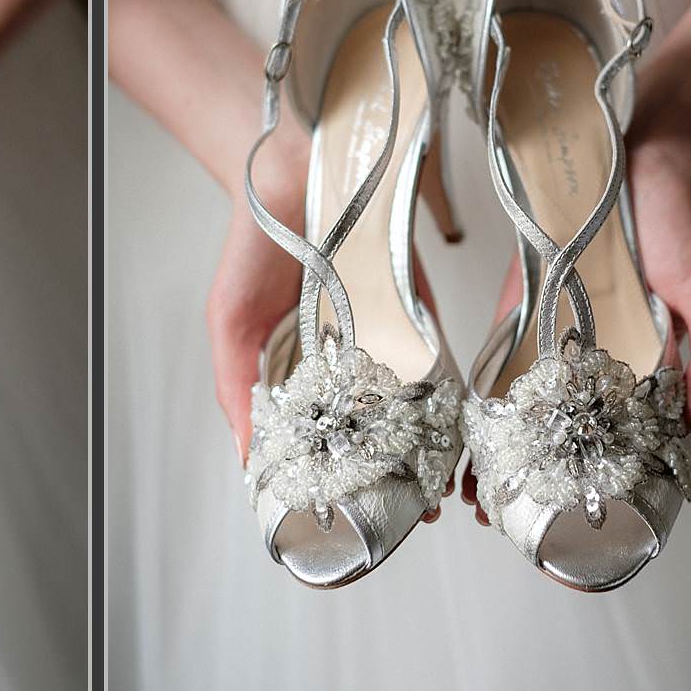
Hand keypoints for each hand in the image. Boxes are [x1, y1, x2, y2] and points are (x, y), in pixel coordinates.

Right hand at [203, 145, 455, 522]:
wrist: (294, 170)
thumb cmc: (254, 248)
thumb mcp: (231, 323)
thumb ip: (239, 389)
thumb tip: (248, 457)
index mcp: (304, 378)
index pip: (326, 441)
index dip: (344, 480)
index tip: (357, 521)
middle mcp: (350, 365)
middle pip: (380, 431)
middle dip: (399, 473)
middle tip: (416, 512)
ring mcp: (387, 338)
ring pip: (414, 404)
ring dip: (431, 446)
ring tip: (443, 485)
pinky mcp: (418, 307)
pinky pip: (439, 355)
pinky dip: (449, 393)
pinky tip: (458, 428)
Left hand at [457, 134, 690, 527]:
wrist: (637, 158)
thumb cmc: (680, 228)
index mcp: (640, 373)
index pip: (615, 440)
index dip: (594, 483)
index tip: (571, 526)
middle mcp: (592, 367)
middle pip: (558, 436)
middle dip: (531, 480)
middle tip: (503, 521)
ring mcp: (552, 341)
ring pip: (520, 412)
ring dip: (497, 453)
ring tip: (473, 496)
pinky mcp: (518, 311)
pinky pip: (494, 362)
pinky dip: (477, 401)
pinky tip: (459, 435)